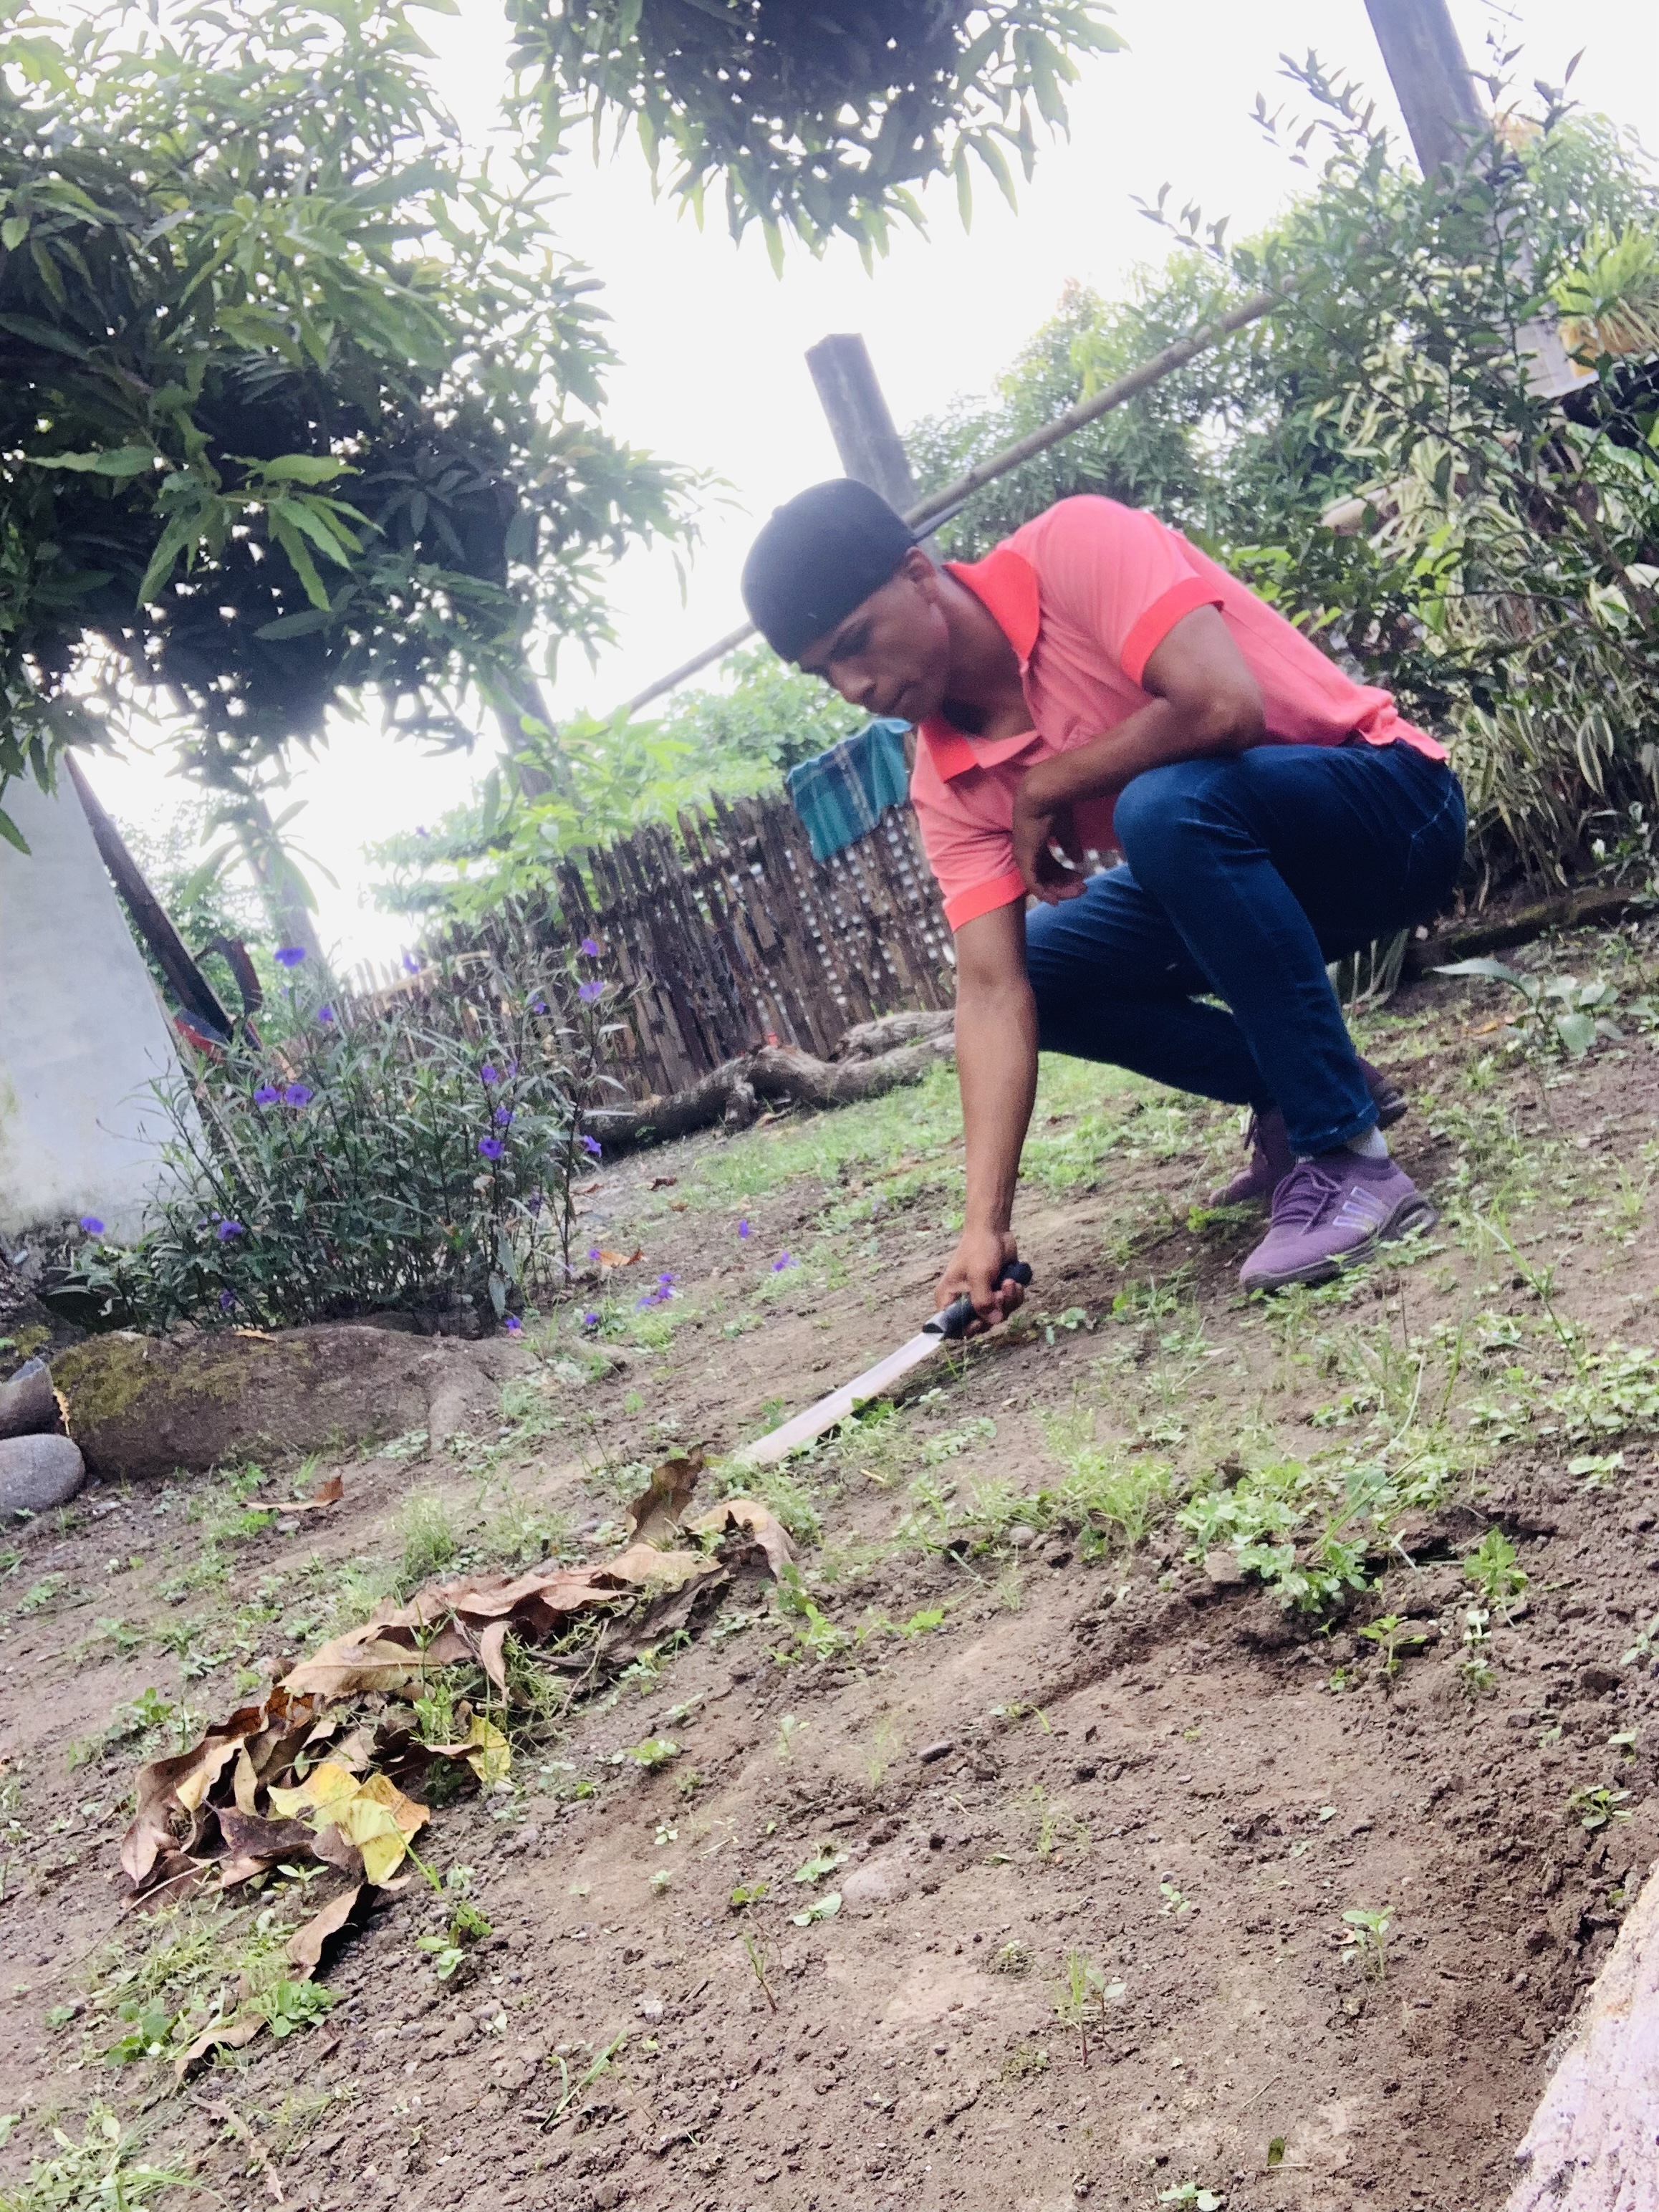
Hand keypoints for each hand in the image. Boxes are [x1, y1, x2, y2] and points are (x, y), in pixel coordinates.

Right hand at [935, 1225, 1024, 1334]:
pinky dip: (1015, 1296)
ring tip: (1009, 1282)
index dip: (967, 1329)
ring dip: (1009, 1301)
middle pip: (980, 1324)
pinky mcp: (997, 1294)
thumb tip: (994, 1320)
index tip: (981, 1320)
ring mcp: (982, 1299)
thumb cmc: (979, 1249)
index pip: (952, 1328)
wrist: (994, 1231)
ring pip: (998, 1316)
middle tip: (1000, 1292)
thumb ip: (983, 1301)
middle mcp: (963, 1302)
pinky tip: (1013, 1281)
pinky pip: (1009, 1306)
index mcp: (948, 1298)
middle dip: (996, 1309)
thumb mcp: (979, 1275)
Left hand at [1011, 769, 1087, 904]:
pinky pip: (1032, 884)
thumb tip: (1078, 859)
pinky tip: (1055, 901)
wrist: (1043, 794)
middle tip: (1082, 890)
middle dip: (1065, 885)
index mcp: (1035, 843)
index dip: (1064, 875)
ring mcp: (1024, 856)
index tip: (1080, 880)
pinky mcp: (1024, 859)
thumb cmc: (1054, 806)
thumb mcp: (1065, 829)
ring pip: (1041, 882)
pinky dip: (1044, 894)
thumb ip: (1070, 845)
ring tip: (1077, 891)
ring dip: (1059, 889)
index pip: (1049, 865)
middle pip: (1046, 876)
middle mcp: (1027, 852)